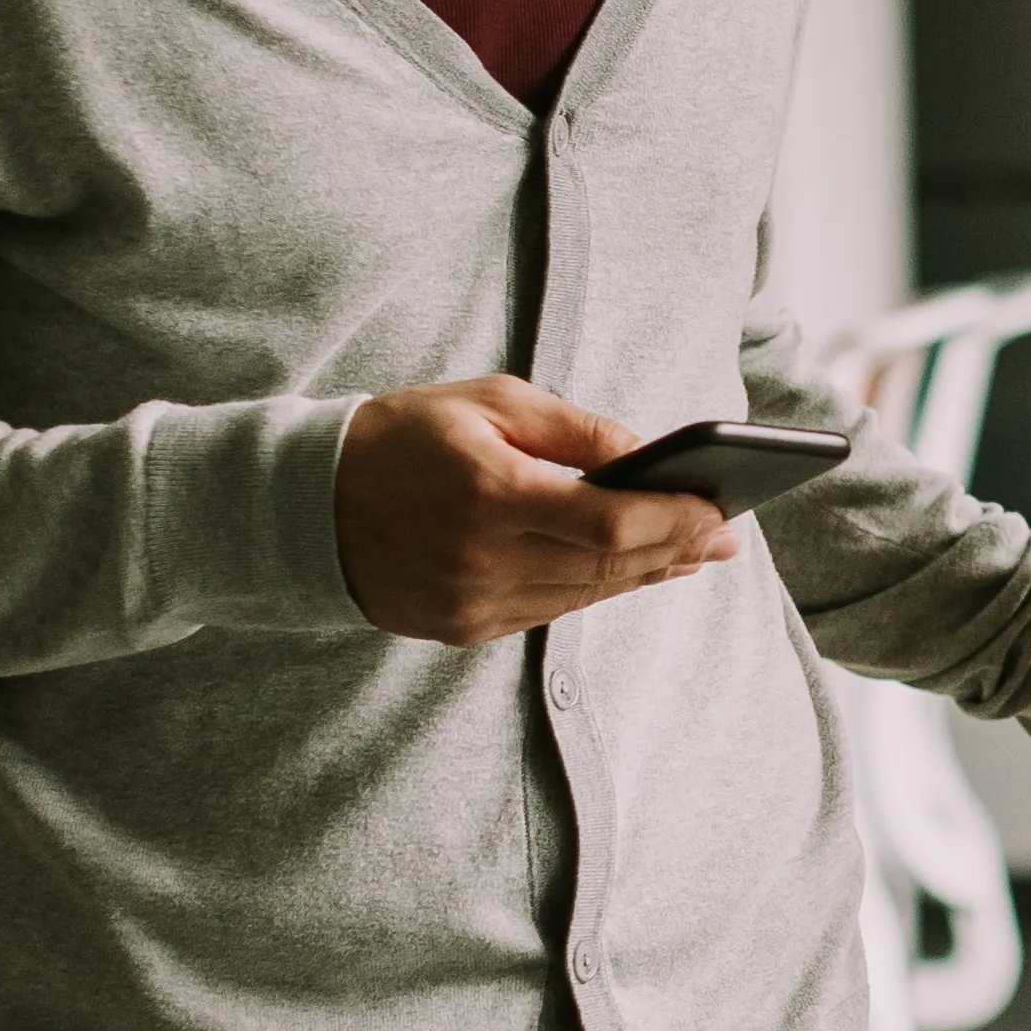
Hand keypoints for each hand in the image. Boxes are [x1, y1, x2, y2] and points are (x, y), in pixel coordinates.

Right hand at [333, 377, 734, 643]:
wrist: (305, 502)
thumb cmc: (404, 434)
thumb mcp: (489, 402)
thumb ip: (574, 429)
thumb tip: (649, 452)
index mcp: (491, 492)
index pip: (612, 522)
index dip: (676, 521)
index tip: (722, 511)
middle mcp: (482, 558)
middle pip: (609, 567)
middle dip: (676, 549)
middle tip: (725, 536)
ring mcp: (471, 603)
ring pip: (585, 596)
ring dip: (644, 574)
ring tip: (691, 552)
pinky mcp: (462, 628)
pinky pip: (549, 612)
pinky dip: (594, 590)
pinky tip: (629, 571)